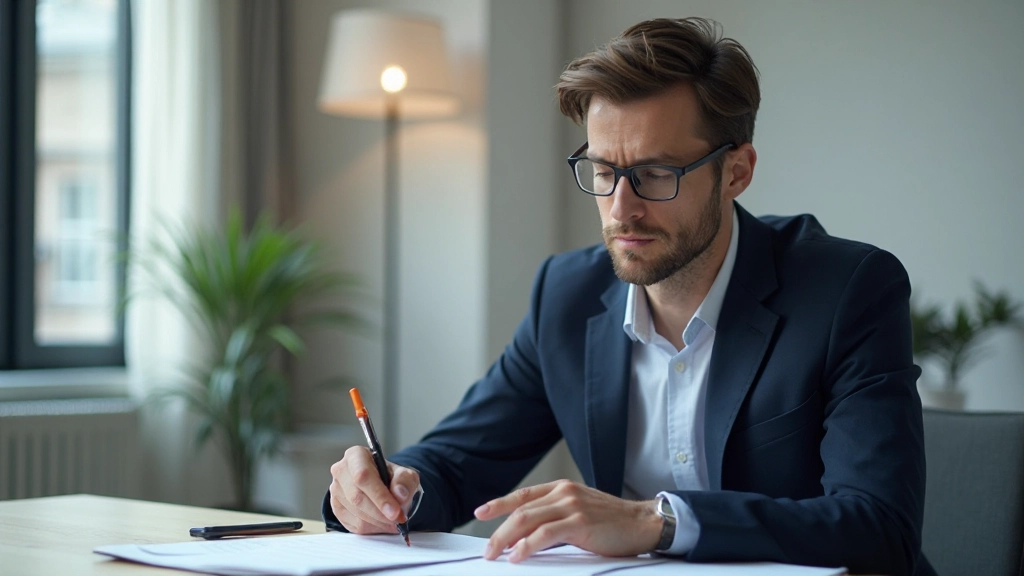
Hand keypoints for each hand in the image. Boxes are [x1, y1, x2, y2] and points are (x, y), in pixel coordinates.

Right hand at [329, 446, 420, 533]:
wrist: (384, 487)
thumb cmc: (392, 478)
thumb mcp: (405, 475)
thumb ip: (405, 481)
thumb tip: (399, 494)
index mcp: (356, 455)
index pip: (363, 476)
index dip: (379, 496)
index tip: (395, 511)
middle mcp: (341, 471)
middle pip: (357, 497)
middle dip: (380, 513)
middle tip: (398, 520)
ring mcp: (335, 491)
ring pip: (356, 513)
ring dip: (378, 522)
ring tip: (394, 521)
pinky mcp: (336, 509)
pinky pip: (354, 525)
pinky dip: (372, 527)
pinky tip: (382, 523)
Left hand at [474, 479, 661, 561]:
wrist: (643, 522)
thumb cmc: (613, 522)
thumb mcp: (580, 511)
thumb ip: (556, 517)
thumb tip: (528, 535)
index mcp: (562, 488)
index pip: (523, 495)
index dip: (499, 503)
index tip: (481, 512)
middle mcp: (564, 493)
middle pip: (520, 510)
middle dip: (499, 531)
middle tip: (487, 550)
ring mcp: (571, 506)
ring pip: (528, 520)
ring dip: (507, 539)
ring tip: (496, 555)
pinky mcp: (580, 522)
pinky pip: (545, 534)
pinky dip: (527, 545)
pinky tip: (518, 555)